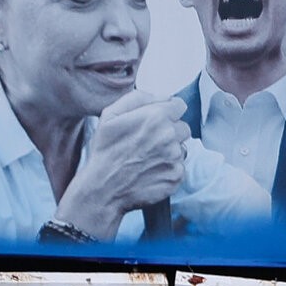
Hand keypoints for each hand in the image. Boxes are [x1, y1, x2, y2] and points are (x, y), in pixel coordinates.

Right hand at [54, 92, 187, 236]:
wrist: (103, 188)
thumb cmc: (105, 151)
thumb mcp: (110, 115)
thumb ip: (138, 98)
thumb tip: (162, 96)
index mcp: (156, 117)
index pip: (179, 106)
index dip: (167, 112)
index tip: (157, 121)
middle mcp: (170, 136)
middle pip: (182, 127)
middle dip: (169, 131)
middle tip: (148, 142)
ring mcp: (175, 157)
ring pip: (181, 147)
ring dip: (169, 150)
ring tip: (147, 158)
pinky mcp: (177, 176)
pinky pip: (179, 167)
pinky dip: (168, 168)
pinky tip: (150, 171)